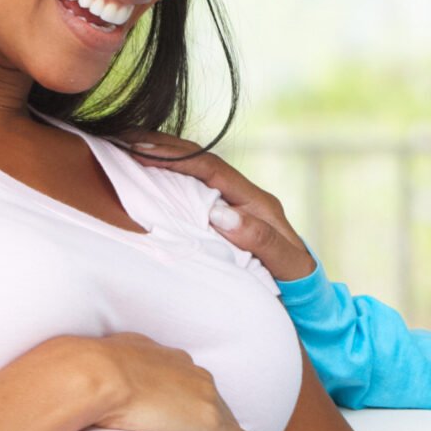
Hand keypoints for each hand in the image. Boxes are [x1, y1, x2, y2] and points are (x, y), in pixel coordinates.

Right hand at [68, 332, 274, 430]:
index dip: (190, 400)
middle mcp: (189, 372)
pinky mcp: (211, 424)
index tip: (190, 413)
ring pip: (230, 424)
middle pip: (212, 401)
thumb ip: (98, 374)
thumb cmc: (79, 372)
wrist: (90, 374)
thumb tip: (78, 380)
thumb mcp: (91, 365)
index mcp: (161, 356)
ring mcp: (203, 398)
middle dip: (217, 419)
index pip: (184, 382)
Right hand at [122, 132, 317, 282]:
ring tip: (125, 146)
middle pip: (200, 160)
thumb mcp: (286, 264)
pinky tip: (142, 175)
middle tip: (123, 138)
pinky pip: (192, 190)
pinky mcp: (224, 215)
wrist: (308, 292)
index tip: (144, 153)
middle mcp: (244, 196)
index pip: (213, 170)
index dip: (179, 159)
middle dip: (163, 147)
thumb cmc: (297, 280)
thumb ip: (260, 240)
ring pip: (194, 171)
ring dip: (162, 157)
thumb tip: (223, 214)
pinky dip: (167, 178)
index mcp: (258, 202)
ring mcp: (233, 204)